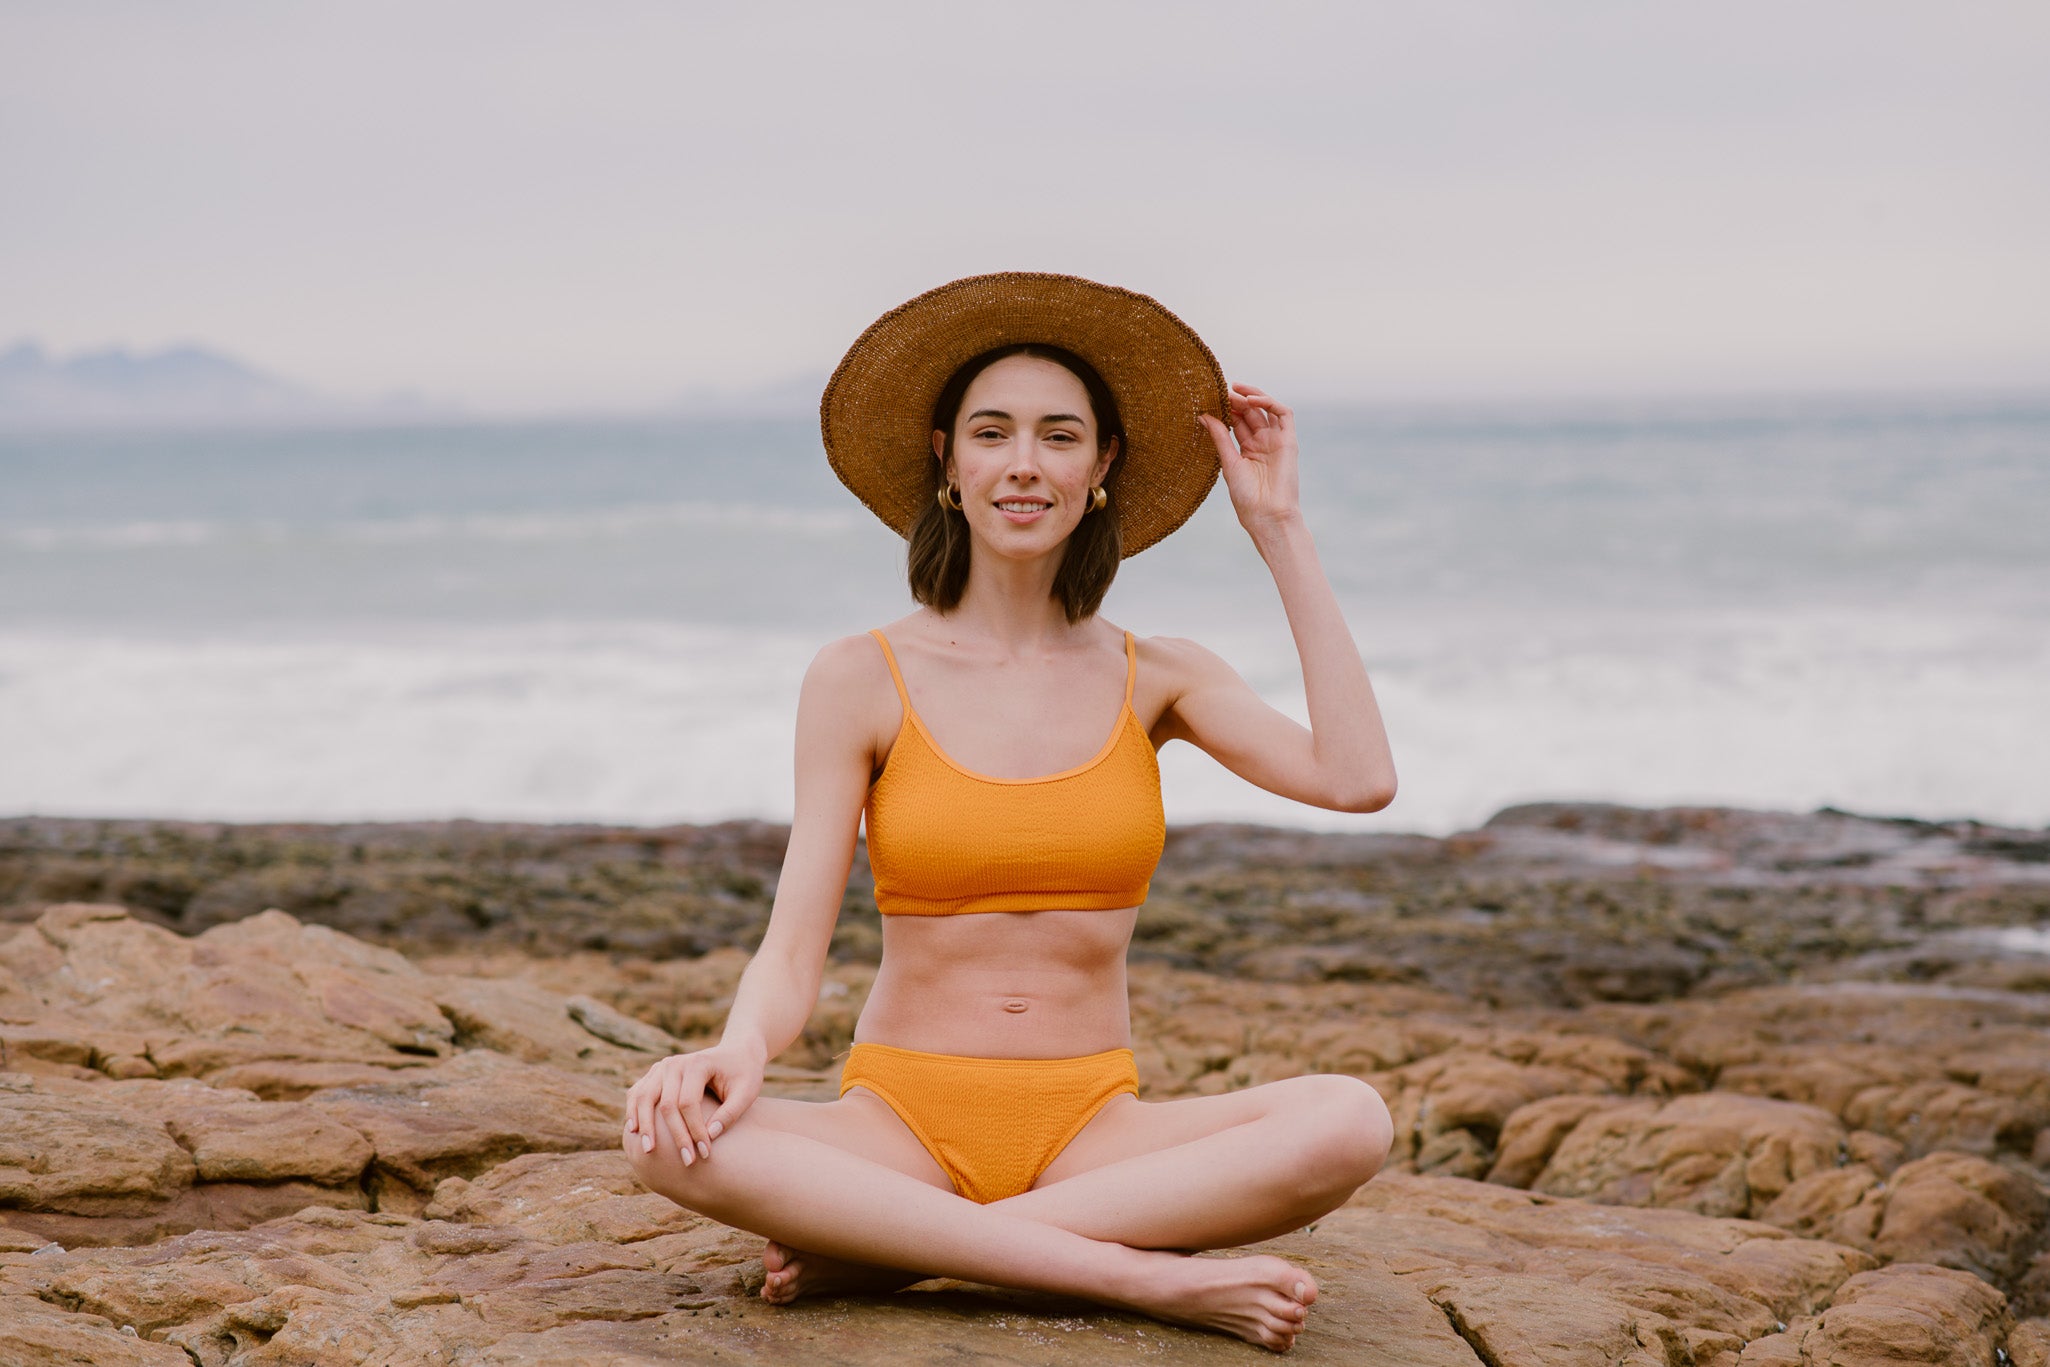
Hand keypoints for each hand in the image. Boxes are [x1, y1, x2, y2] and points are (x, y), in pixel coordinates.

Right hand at [622, 1042, 763, 1165]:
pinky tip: (635, 1130)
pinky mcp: (656, 1074)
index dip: (695, 1131)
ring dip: (645, 1125)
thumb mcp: (748, 1092)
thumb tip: (709, 1136)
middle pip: (666, 1104)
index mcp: (698, 1064)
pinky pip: (638, 1093)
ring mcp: (662, 1067)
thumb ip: (730, 1113)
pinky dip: (634, 1111)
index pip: (689, 1103)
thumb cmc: (744, 1074)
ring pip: (644, 1097)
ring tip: (648, 1150)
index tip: (706, 1153)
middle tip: (686, 1162)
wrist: (736, 1052)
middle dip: (676, 1135)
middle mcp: (675, 1063)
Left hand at [1199, 383, 1300, 535]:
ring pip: (1266, 409)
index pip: (1237, 421)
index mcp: (1248, 450)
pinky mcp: (1289, 441)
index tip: (1210, 398)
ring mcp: (1276, 441)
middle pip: (1250, 413)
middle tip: (1220, 390)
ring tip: (1234, 390)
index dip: (1226, 408)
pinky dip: (1269, 402)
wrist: (1267, 516)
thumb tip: (1203, 415)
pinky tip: (1251, 400)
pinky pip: (1284, 414)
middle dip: (1236, 400)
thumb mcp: (1228, 463)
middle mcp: (1263, 443)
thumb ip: (1220, 437)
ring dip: (1251, 396)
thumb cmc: (1247, 498)